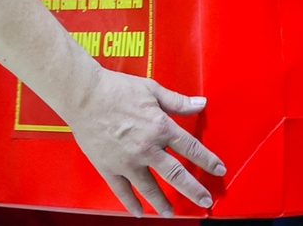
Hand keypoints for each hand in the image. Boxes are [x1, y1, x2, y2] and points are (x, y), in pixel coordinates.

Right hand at [62, 68, 223, 215]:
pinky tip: (139, 212)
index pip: (191, 148)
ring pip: (151, 188)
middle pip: (177, 174)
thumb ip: (177, 101)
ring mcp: (128, 161)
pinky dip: (132, 203)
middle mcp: (147, 148)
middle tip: (205, 201)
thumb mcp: (152, 90)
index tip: (218, 170)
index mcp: (160, 127)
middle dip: (194, 190)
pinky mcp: (109, 167)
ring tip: (172, 213)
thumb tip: (201, 103)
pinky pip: (123, 191)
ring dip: (164, 202)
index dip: (208, 160)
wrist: (84, 95)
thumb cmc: (116, 89)